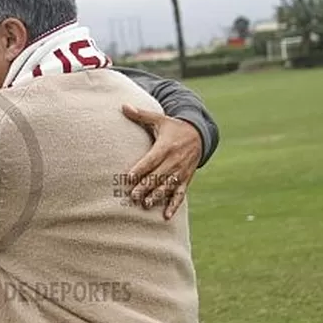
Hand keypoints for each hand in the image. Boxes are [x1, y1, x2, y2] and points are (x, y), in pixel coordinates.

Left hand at [121, 104, 202, 219]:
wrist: (199, 134)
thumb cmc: (172, 127)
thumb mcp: (159, 119)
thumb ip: (141, 115)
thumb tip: (123, 105)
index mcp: (166, 146)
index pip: (151, 160)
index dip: (140, 169)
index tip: (129, 178)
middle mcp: (175, 160)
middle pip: (158, 176)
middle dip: (146, 186)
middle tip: (133, 196)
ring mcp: (181, 172)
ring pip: (168, 186)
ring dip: (157, 196)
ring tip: (145, 205)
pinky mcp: (186, 180)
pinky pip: (180, 194)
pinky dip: (174, 206)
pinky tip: (166, 216)